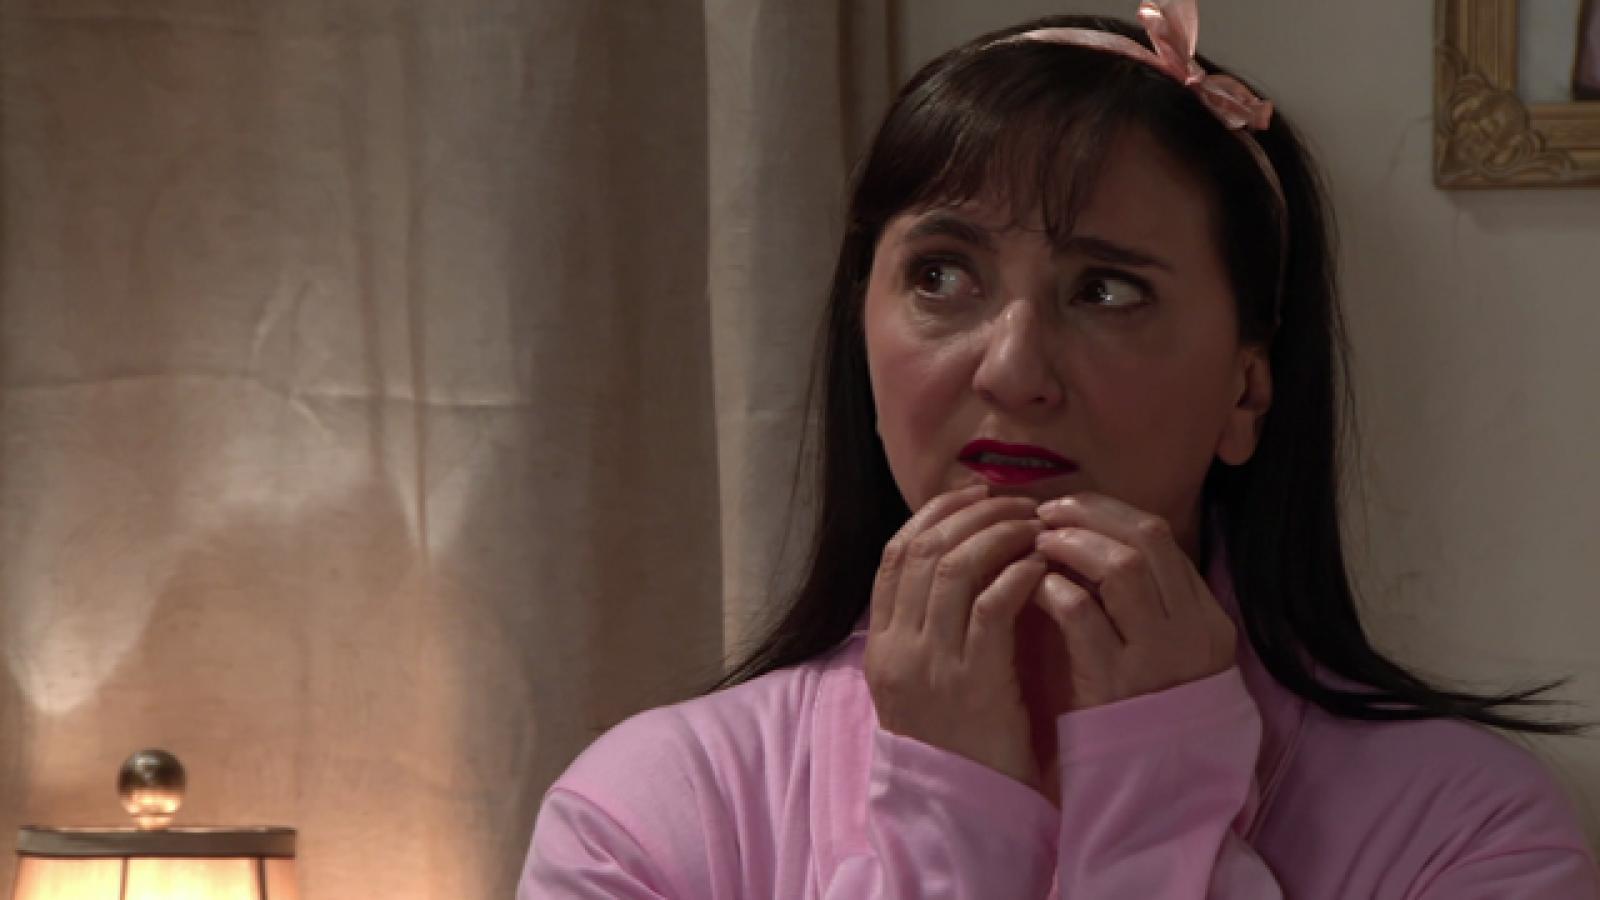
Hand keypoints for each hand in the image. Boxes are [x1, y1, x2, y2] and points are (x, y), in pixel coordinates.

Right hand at [866, 484, 1048, 793]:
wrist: (961, 811)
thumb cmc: (957, 742)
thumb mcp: (924, 682)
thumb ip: (930, 628)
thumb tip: (960, 564)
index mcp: (882, 644)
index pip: (894, 555)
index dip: (933, 515)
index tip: (972, 494)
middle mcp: (898, 648)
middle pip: (922, 551)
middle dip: (970, 515)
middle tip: (1013, 502)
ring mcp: (931, 665)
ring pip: (952, 569)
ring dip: (995, 536)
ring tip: (1031, 526)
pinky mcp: (972, 682)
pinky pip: (989, 608)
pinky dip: (1014, 576)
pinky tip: (1038, 566)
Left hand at [1032, 493, 1236, 711]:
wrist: (1158, 790)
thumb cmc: (1150, 712)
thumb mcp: (1168, 652)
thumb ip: (1145, 601)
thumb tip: (1093, 536)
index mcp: (1205, 618)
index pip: (1160, 537)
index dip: (1108, 512)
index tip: (1070, 506)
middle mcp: (1191, 631)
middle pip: (1144, 541)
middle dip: (1089, 516)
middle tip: (1046, 513)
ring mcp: (1157, 656)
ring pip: (1120, 569)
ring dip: (1072, 546)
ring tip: (1039, 545)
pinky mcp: (1116, 683)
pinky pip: (1083, 616)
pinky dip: (1055, 590)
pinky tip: (1034, 588)